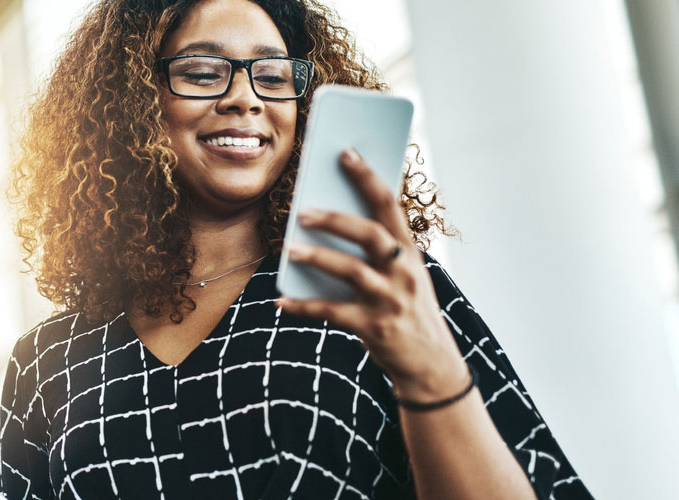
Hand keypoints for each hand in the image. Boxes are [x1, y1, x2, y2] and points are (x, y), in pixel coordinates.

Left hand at [277, 148, 467, 400]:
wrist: (431, 365)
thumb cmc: (407, 309)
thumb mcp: (403, 275)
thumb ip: (376, 250)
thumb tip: (326, 217)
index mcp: (410, 252)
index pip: (389, 206)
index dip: (368, 177)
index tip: (345, 153)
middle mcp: (404, 272)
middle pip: (370, 235)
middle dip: (336, 219)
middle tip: (303, 211)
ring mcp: (390, 300)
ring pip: (351, 271)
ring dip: (318, 257)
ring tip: (290, 249)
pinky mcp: (374, 328)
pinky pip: (331, 313)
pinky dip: (303, 307)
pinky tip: (280, 302)